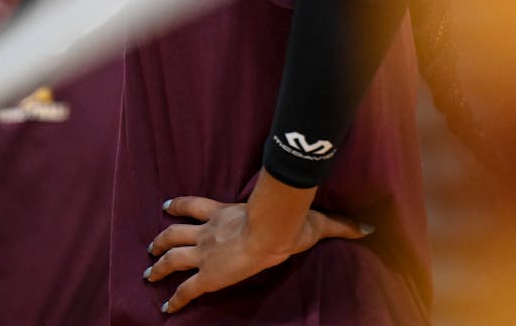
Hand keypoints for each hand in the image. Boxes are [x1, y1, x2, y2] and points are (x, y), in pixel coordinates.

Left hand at [145, 181, 372, 313]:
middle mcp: (210, 231)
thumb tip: (367, 227)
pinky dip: (173, 300)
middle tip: (151, 245)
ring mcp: (205, 252)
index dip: (179, 205)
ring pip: (172, 255)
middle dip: (161, 238)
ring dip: (158, 264)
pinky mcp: (206, 276)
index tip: (166, 206)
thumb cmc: (288, 224)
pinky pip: (184, 290)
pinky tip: (165, 309)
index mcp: (226, 213)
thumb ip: (338, 225)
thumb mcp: (313, 221)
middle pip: (176, 230)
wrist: (268, 234)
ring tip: (148, 272)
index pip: (196, 205)